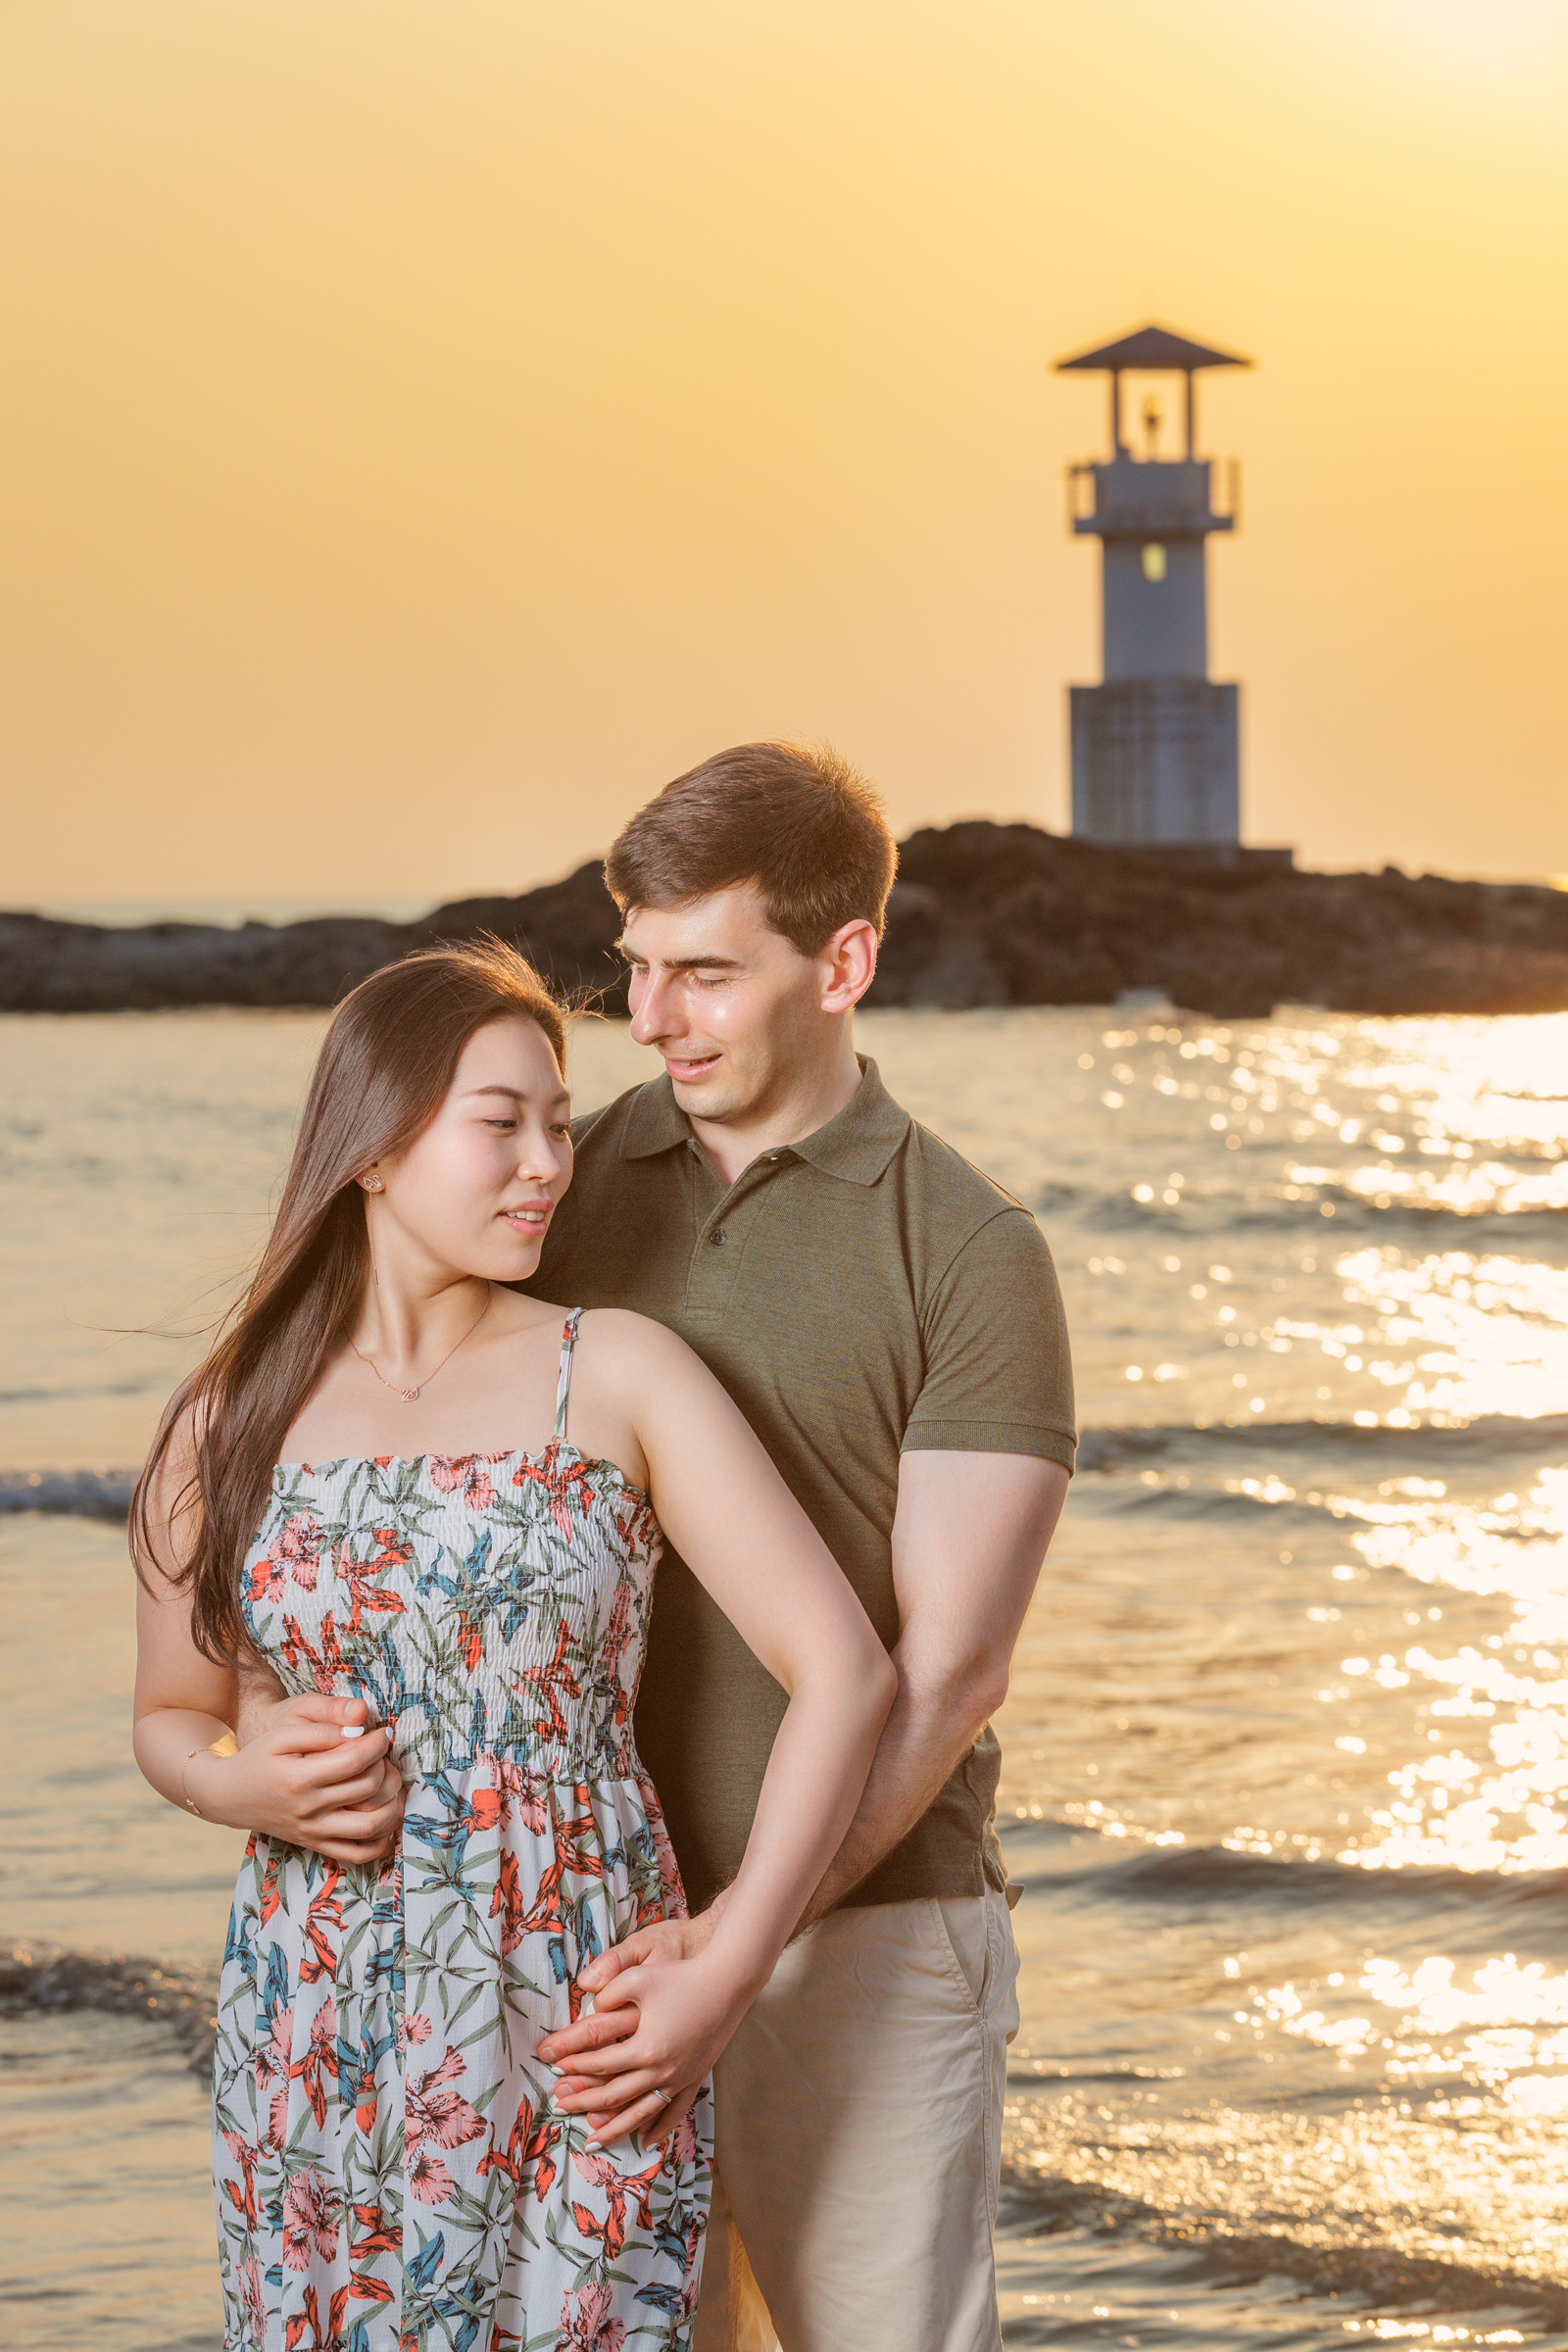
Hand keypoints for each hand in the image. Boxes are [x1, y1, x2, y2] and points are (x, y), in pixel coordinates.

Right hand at [187, 1692, 404, 1864]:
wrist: (230, 1796)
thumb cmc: (259, 1758)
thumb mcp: (282, 1734)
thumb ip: (322, 1729)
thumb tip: (360, 1727)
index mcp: (300, 1778)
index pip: (354, 1760)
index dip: (378, 1743)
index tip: (384, 1732)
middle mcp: (308, 1809)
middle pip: (367, 1789)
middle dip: (386, 1766)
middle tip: (384, 1754)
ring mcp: (313, 1832)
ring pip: (370, 1826)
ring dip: (392, 1803)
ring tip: (391, 1783)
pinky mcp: (316, 1845)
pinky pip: (357, 1854)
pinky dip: (381, 1841)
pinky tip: (386, 1817)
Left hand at [539, 1911, 744, 2149]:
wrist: (728, 1983)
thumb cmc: (681, 1976)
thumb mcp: (638, 1976)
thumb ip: (608, 1992)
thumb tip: (590, 2009)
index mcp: (645, 2047)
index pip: (600, 2063)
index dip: (575, 2066)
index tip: (554, 2067)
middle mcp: (662, 2070)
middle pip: (614, 2094)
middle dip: (584, 2101)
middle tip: (560, 2106)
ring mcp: (680, 2078)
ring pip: (641, 2112)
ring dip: (614, 2127)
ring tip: (592, 2141)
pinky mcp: (695, 2077)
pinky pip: (674, 2112)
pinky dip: (658, 2128)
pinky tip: (645, 2140)